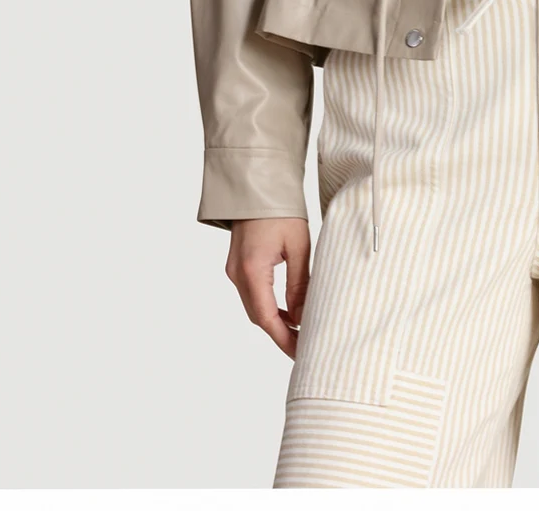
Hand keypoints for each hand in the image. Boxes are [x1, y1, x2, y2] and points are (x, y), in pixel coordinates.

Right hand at [226, 217, 311, 358]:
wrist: (256, 186)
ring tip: (299, 330)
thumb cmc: (280, 210)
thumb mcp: (298, 245)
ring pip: (254, 307)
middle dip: (280, 334)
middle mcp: (237, 274)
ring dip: (274, 321)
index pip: (267, 318)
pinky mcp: (237, 265)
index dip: (284, 339)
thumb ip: (299, 283)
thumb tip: (302, 316)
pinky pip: (252, 294)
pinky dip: (268, 306)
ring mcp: (234, 270)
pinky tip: (285, 310)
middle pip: (258, 316)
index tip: (301, 352)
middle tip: (304, 345)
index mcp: (252, 270)